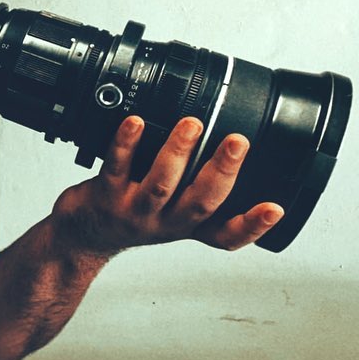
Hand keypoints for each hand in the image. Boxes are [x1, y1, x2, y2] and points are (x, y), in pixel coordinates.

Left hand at [52, 116, 283, 253]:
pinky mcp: (104, 196)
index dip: (253, 226)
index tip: (275, 207)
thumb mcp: (172, 213)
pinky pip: (117, 166)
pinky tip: (135, 122)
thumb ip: (198, 187)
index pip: (226, 236)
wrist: (82, 236)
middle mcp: (164, 222)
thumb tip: (230, 145)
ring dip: (178, 151)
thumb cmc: (132, 216)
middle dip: (222, 172)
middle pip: (200, 202)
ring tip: (191, 124)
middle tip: (238, 142)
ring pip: (160, 183)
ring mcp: (134, 210)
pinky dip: (126, 143)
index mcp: (187, 225)